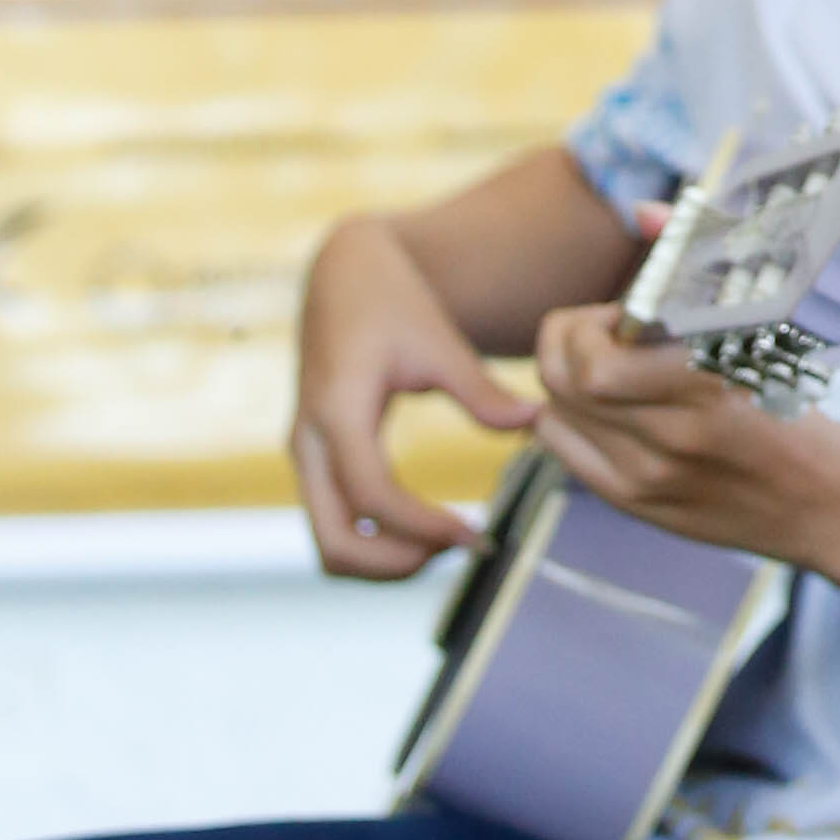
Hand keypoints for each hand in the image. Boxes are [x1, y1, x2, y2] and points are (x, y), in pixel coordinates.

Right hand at [289, 210, 538, 578]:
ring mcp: (305, 455)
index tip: (477, 536)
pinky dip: (377, 542)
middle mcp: (309, 442)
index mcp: (337, 410)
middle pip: (334, 545)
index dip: (425, 527)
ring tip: (448, 540)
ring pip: (329, 546)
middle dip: (398, 565)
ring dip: (386, 561)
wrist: (343, 274)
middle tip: (460, 546)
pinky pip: (335, 524)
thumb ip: (480, 389)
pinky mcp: (314, 460)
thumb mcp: (438, 339)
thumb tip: (535, 421)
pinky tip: (427, 526)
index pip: (374, 497)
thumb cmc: (392, 300)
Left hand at [530, 305, 839, 566]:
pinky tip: (596, 407)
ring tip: (606, 368)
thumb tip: (637, 225)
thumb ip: (696, 289)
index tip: (624, 313)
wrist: (838, 505)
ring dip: (566, 381)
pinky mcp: (643, 508)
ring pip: (556, 418)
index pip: (592, 362)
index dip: (590, 324)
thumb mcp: (769, 340)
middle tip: (603, 332)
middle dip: (567, 342)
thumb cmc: (810, 409)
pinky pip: (571, 456)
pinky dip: (566, 423)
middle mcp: (673, 438)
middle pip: (563, 385)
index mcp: (709, 386)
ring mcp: (653, 480)